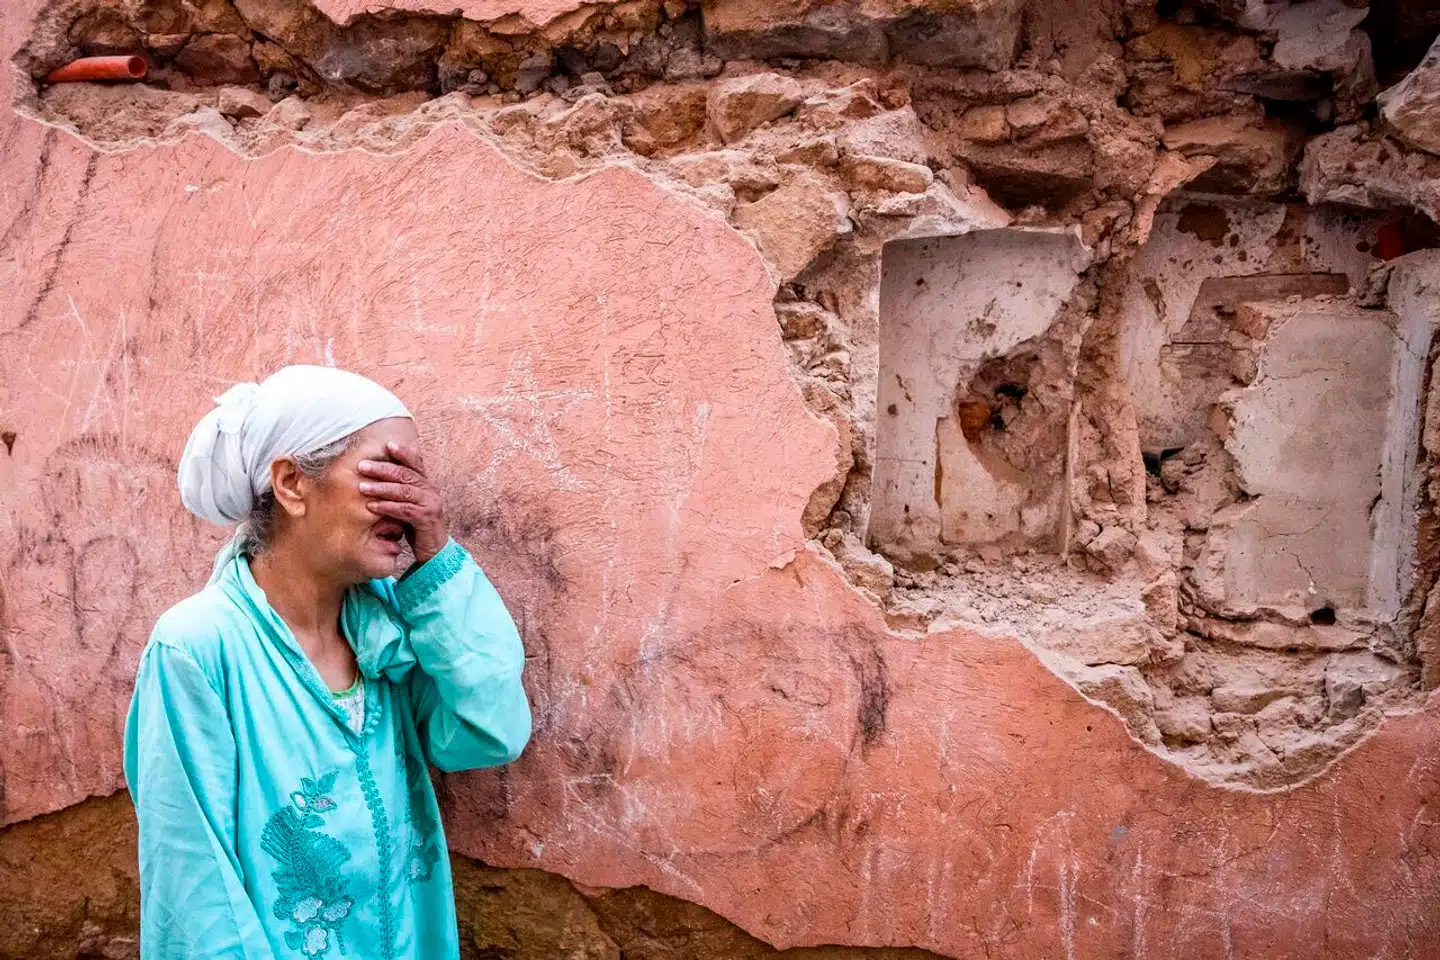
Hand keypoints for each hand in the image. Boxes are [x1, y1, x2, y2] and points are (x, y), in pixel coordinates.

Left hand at [357, 441, 447, 564]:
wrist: (434, 551)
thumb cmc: (417, 527)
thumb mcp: (408, 505)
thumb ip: (399, 491)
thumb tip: (375, 476)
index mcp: (427, 485)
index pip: (416, 463)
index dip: (404, 453)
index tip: (388, 444)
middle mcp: (431, 491)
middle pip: (406, 474)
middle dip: (383, 469)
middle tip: (363, 466)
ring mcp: (431, 504)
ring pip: (404, 491)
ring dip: (381, 487)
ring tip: (362, 486)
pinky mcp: (427, 519)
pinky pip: (404, 509)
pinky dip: (387, 506)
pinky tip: (372, 506)